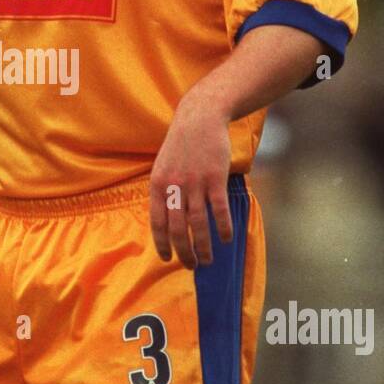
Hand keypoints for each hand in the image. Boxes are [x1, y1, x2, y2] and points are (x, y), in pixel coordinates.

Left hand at [149, 92, 233, 267]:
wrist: (199, 118)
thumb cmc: (181, 146)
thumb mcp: (162, 166)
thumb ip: (163, 192)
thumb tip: (165, 221)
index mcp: (158, 185)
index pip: (157, 223)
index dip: (163, 244)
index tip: (168, 259)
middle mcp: (174, 186)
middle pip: (177, 229)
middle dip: (184, 252)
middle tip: (191, 265)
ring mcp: (194, 183)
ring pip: (198, 223)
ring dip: (203, 246)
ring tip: (208, 260)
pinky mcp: (215, 178)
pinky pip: (218, 209)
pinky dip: (223, 227)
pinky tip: (226, 239)